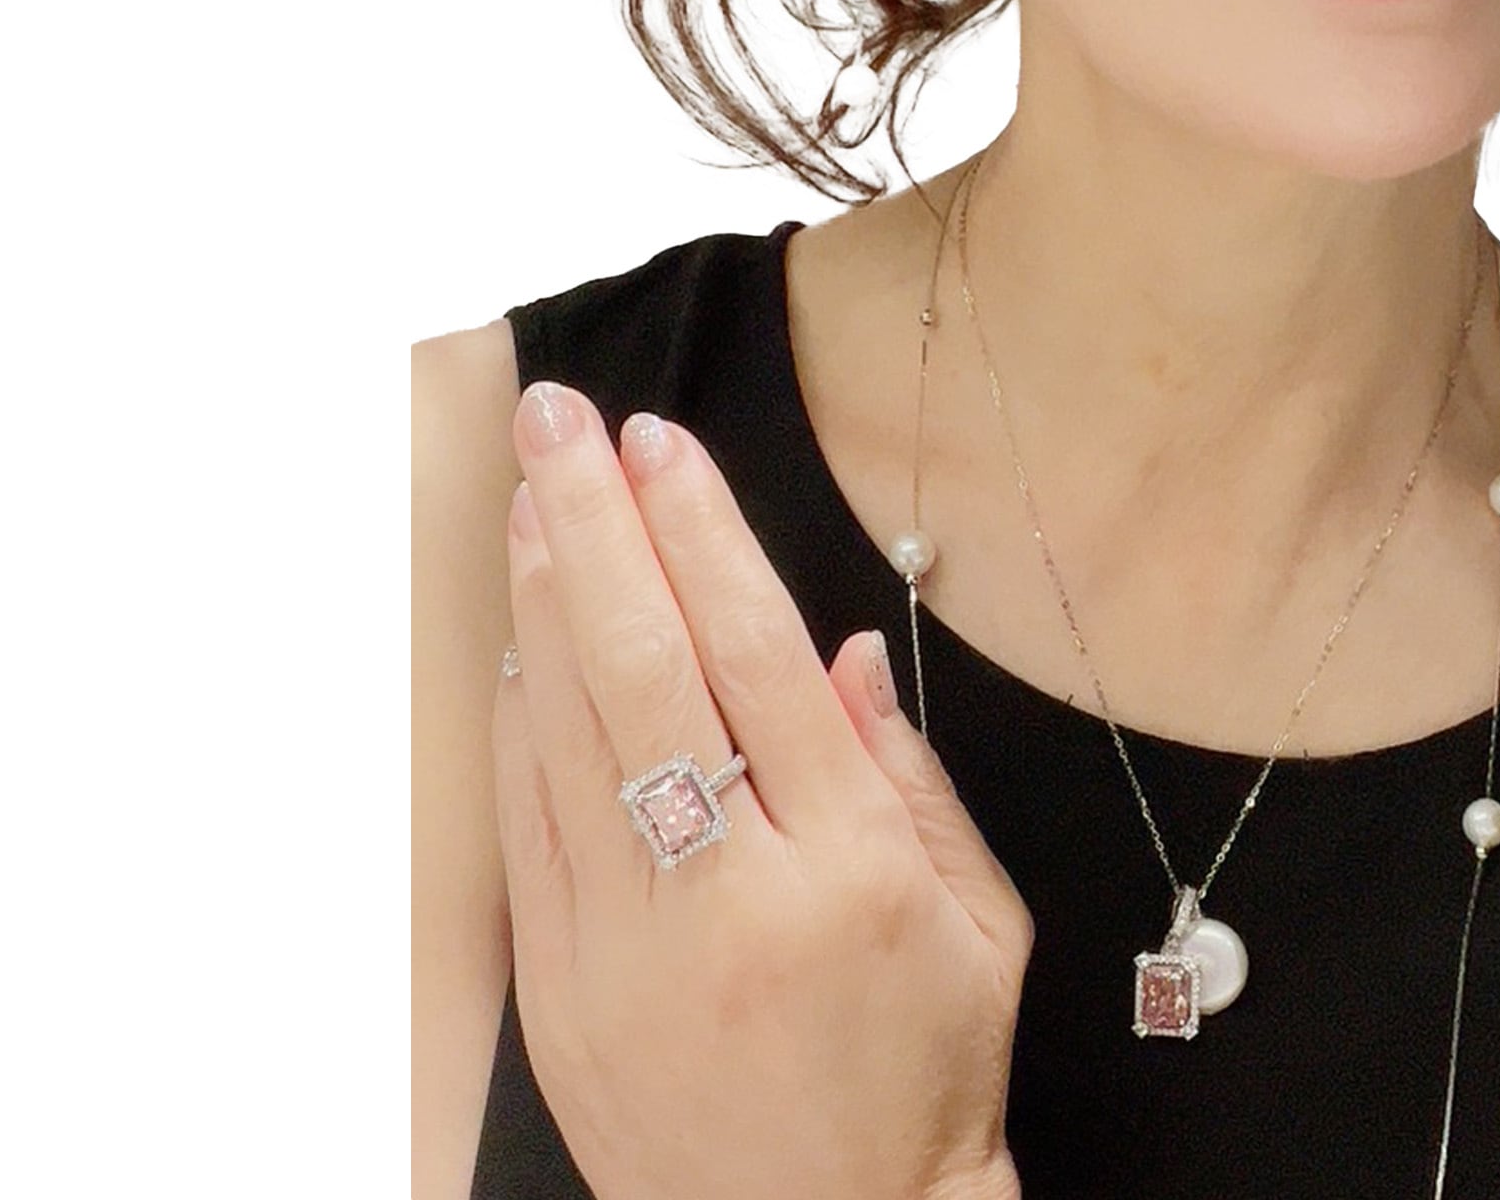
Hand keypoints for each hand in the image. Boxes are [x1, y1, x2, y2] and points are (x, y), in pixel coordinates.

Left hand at [492, 380, 1030, 1199]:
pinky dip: (521, 722)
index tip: (660, 443)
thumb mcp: (979, 922)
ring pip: (568, 734)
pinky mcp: (560, 994)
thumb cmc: (920, 1077)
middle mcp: (728, 891)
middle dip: (597, 525)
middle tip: (557, 422)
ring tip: (530, 494)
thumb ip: (910, 775)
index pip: (758, 654)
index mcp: (848, 864)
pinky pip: (527, 828)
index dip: (703, 534)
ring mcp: (627, 946)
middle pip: (645, 667)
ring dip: (545, 600)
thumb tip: (841, 650)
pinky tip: (524, 646)